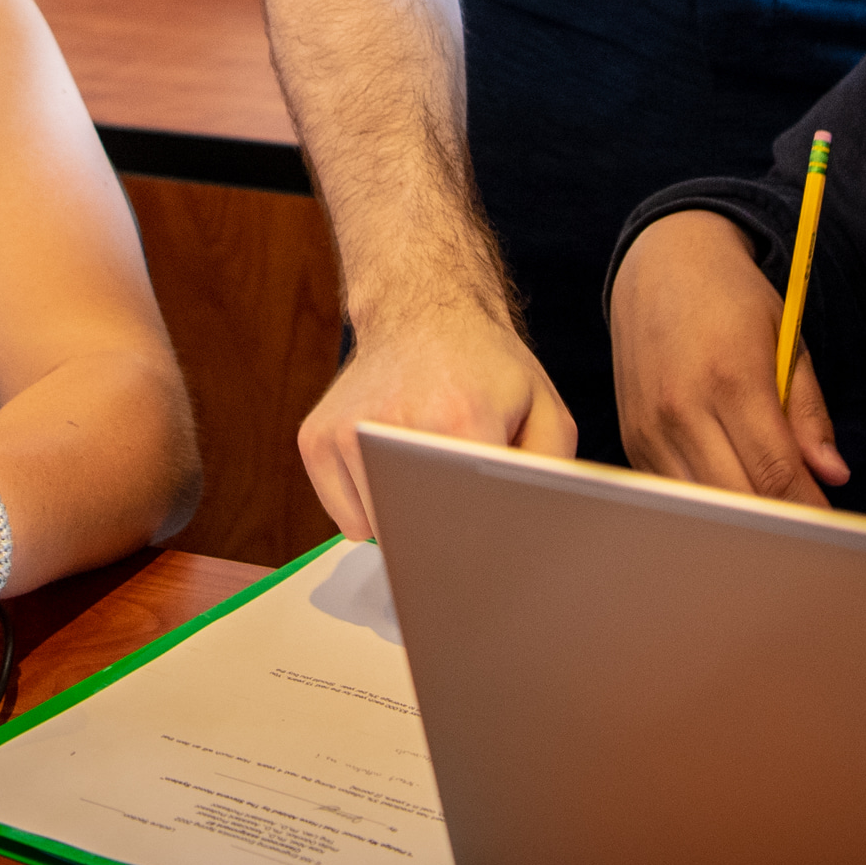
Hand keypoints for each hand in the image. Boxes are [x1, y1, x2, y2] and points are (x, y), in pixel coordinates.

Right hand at [296, 301, 574, 542]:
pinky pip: (348, 519)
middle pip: (418, 535)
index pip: (467, 523)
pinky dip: (372, 512)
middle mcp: (395, 423)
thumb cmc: (486, 367)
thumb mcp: (545, 409)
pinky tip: (392, 468)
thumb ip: (550, 473)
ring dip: (406, 522)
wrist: (421, 311)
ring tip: (424, 470)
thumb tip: (536, 533)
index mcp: (461, 418)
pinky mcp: (315, 439)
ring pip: (379, 532)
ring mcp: (346, 432)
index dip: (481, 546)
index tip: (489, 554)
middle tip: (459, 510)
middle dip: (442, 540)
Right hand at [610, 210, 847, 505]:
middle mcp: (682, 408)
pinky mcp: (632, 439)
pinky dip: (707, 502)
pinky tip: (731, 490)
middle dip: (779, 522)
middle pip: (738, 501)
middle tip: (808, 528)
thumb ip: (809, 411)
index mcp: (732, 379)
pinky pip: (675, 493)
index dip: (807, 511)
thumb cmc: (732, 301)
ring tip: (771, 514)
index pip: (775, 473)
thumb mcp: (786, 340)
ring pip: (702, 506)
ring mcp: (650, 428)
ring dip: (740, 519)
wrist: (660, 264)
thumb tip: (833, 474)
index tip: (830, 528)